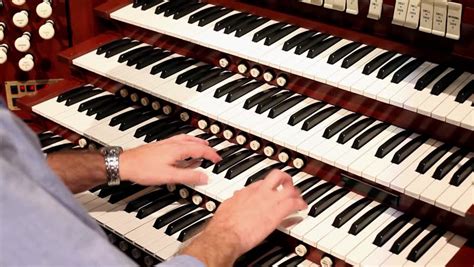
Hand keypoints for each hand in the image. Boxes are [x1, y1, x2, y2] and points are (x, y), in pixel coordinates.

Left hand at [120, 134, 220, 185]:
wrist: (125, 164)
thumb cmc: (143, 169)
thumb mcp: (169, 176)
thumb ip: (188, 176)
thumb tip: (204, 177)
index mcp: (178, 149)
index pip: (200, 149)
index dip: (211, 155)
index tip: (218, 160)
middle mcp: (172, 144)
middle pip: (194, 142)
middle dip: (206, 147)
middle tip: (213, 153)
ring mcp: (165, 144)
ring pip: (186, 140)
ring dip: (196, 142)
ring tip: (202, 146)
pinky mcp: (159, 147)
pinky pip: (178, 142)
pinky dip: (186, 144)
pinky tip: (182, 150)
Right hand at [181, 170, 306, 265]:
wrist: (226, 233)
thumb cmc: (223, 224)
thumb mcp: (226, 206)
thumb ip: (234, 201)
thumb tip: (234, 199)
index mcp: (246, 191)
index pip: (262, 181)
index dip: (269, 185)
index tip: (271, 189)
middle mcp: (259, 192)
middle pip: (277, 176)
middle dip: (285, 179)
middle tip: (289, 184)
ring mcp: (269, 201)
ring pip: (289, 188)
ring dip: (296, 192)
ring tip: (299, 198)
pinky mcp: (277, 213)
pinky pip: (294, 204)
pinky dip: (301, 204)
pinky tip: (302, 208)